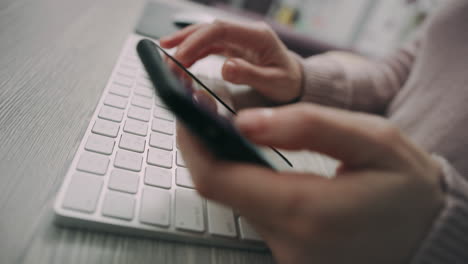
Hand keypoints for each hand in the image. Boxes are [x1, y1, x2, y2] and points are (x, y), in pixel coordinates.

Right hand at [160, 20, 302, 103]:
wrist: (297, 82)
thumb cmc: (288, 82)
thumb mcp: (274, 83)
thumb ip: (250, 74)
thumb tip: (226, 67)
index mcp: (258, 36)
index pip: (220, 30)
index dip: (197, 40)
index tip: (181, 55)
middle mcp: (246, 33)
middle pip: (209, 29)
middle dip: (185, 40)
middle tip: (167, 56)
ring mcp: (239, 39)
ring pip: (206, 36)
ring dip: (186, 45)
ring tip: (168, 58)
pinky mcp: (234, 48)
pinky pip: (210, 46)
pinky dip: (194, 52)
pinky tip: (182, 60)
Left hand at [177, 103, 443, 263]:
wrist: (428, 235)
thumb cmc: (408, 189)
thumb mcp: (373, 141)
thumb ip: (308, 127)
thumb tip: (245, 121)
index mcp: (305, 212)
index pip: (217, 179)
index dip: (193, 140)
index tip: (188, 108)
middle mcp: (288, 242)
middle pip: (219, 191)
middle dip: (205, 147)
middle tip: (206, 111)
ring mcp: (286, 255)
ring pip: (235, 202)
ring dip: (227, 163)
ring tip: (229, 128)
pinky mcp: (289, 255)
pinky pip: (254, 214)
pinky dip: (246, 183)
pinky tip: (255, 160)